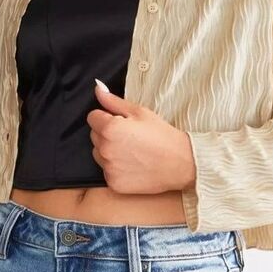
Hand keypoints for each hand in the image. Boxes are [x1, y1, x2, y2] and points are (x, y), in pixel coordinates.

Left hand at [86, 79, 196, 193]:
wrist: (180, 163)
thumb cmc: (162, 136)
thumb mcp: (139, 112)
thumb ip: (114, 101)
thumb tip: (98, 88)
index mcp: (110, 128)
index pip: (93, 117)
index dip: (106, 117)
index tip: (121, 122)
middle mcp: (105, 149)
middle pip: (94, 136)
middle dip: (107, 134)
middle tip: (130, 136)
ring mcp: (108, 168)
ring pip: (99, 154)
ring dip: (109, 151)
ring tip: (132, 151)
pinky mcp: (113, 183)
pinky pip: (107, 171)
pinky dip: (116, 168)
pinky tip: (133, 165)